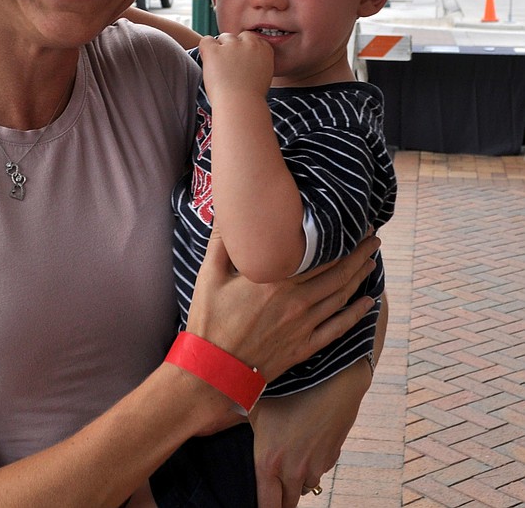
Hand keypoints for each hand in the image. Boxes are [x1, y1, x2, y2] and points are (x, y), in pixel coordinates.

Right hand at [185, 230, 378, 384]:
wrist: (215, 369)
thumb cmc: (210, 319)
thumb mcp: (210, 274)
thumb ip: (223, 242)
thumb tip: (229, 214)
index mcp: (276, 280)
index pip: (319, 254)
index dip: (341, 239)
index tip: (354, 224)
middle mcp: (296, 300)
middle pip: (338, 273)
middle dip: (358, 254)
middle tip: (372, 238)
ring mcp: (303, 325)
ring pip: (341, 297)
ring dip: (360, 277)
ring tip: (371, 261)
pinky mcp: (304, 346)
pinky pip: (337, 328)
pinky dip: (355, 314)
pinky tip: (367, 303)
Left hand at [199, 32, 273, 101]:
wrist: (241, 105)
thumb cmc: (250, 98)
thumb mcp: (263, 75)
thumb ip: (257, 62)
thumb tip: (245, 58)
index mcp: (264, 49)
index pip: (251, 39)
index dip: (243, 50)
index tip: (240, 64)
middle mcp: (250, 43)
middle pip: (237, 37)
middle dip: (231, 48)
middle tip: (228, 68)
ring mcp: (232, 46)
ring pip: (223, 38)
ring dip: (219, 49)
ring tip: (219, 69)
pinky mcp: (214, 50)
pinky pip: (206, 41)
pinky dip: (205, 49)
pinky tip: (208, 62)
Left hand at [250, 358, 370, 507]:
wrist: (331, 380)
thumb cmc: (289, 388)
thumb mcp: (255, 403)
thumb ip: (240, 419)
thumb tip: (216, 418)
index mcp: (268, 460)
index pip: (266, 506)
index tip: (256, 503)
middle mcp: (292, 470)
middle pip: (286, 504)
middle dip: (278, 499)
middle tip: (270, 488)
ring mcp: (315, 466)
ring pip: (303, 488)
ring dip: (295, 482)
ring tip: (287, 459)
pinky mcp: (331, 459)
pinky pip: (317, 472)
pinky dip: (310, 467)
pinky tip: (305, 444)